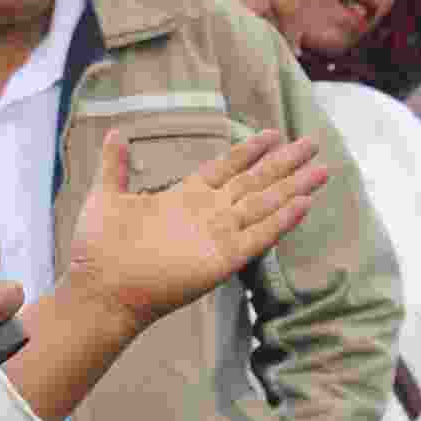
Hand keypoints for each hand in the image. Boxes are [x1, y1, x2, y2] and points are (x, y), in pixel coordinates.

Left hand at [60, 128, 325, 331]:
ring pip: (264, 204)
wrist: (100, 288)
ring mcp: (217, 235)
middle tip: (312, 143)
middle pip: (254, 182)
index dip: (248, 151)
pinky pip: (259, 236)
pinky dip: (282, 221)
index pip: (225, 168)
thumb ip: (115, 165)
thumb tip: (115, 132)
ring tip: (321, 169)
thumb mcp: (106, 195)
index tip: (272, 134)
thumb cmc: (99, 247)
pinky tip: (304, 204)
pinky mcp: (223, 259)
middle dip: (283, 164)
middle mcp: (207, 213)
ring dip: (292, 188)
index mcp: (184, 197)